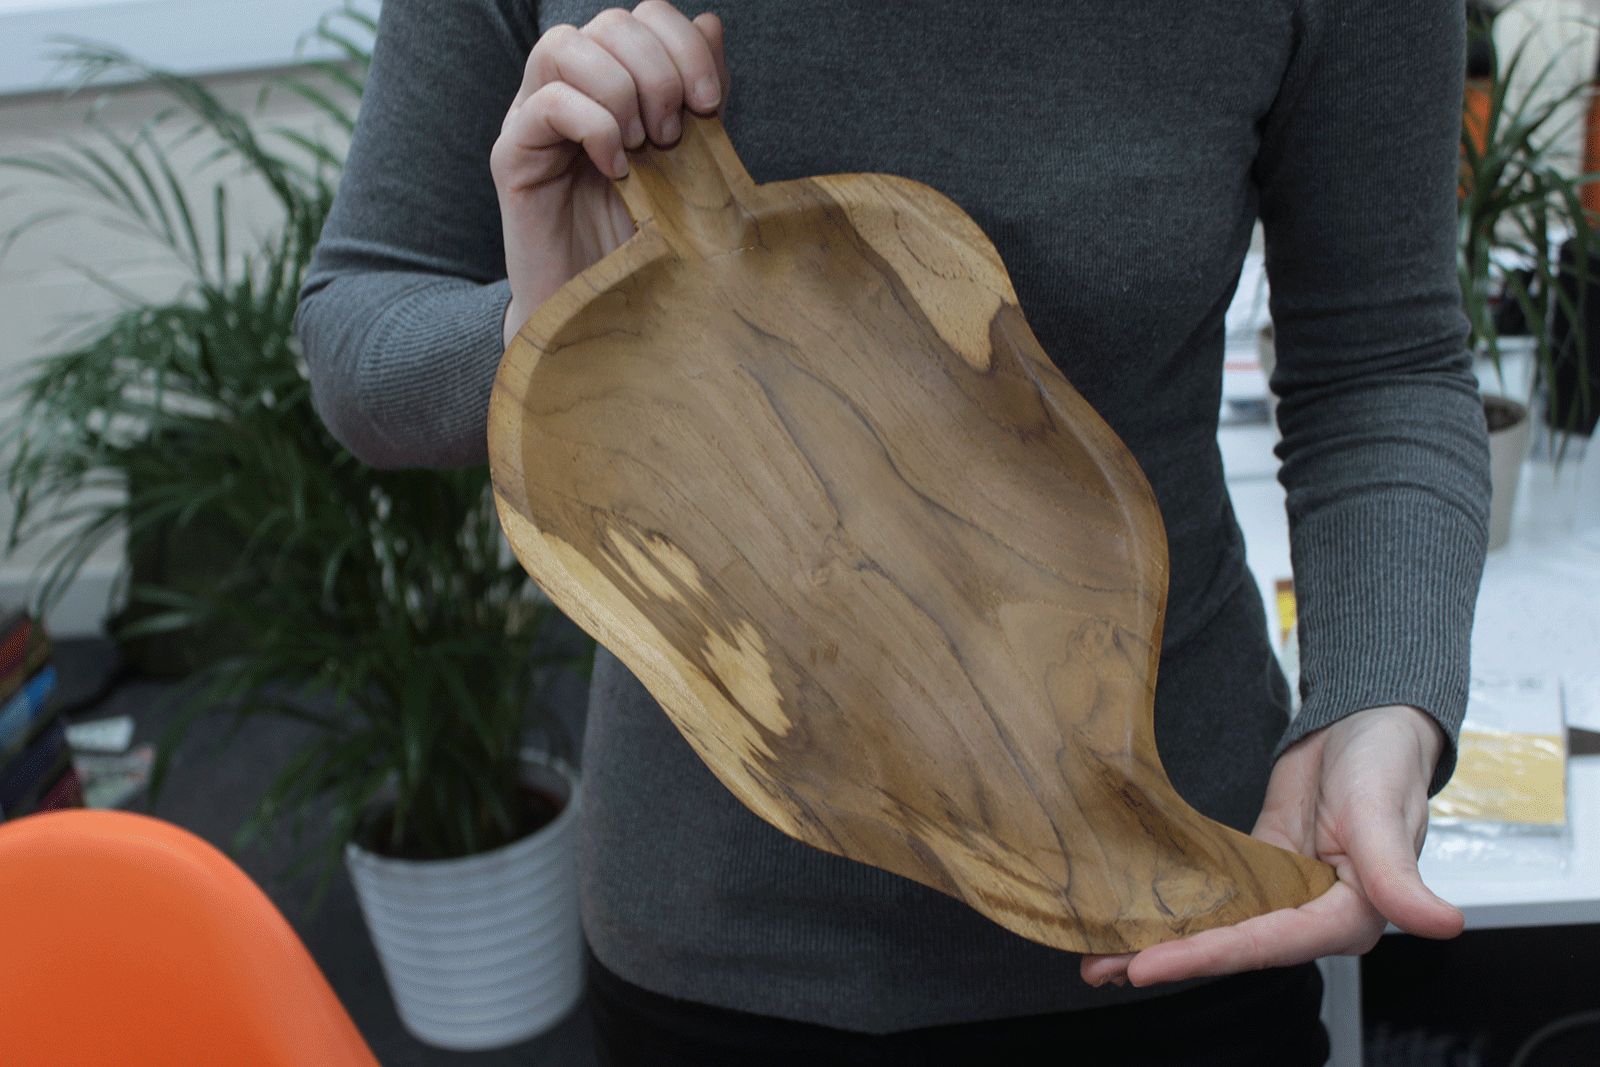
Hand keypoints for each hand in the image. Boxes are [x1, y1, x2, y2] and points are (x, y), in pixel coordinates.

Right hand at [490, 2, 731, 346]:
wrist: (598, 314)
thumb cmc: (643, 244)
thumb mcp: (689, 164)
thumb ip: (699, 98)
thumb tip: (711, 24)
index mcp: (615, 83)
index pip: (644, 16)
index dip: (683, 43)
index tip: (710, 104)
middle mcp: (570, 89)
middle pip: (609, 23)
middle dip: (657, 71)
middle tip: (672, 135)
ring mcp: (534, 118)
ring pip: (565, 46)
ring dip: (620, 91)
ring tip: (640, 148)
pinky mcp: (512, 155)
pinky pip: (545, 104)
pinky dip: (592, 126)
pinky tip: (615, 169)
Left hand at [1080, 704, 1463, 988]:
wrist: (1368, 723)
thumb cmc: (1386, 764)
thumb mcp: (1387, 814)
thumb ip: (1399, 875)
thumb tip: (1442, 924)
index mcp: (1347, 917)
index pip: (1265, 945)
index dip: (1206, 956)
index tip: (1149, 965)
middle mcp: (1311, 916)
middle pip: (1231, 946)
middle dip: (1167, 959)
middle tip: (1101, 968)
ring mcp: (1282, 894)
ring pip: (1216, 926)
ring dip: (1161, 940)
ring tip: (1097, 956)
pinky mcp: (1260, 868)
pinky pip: (1213, 895)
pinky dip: (1177, 908)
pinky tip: (1134, 914)